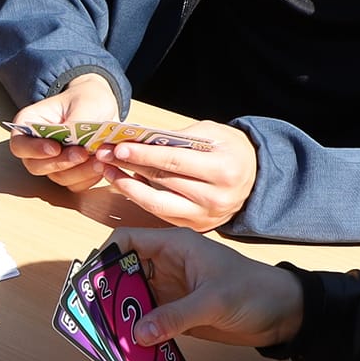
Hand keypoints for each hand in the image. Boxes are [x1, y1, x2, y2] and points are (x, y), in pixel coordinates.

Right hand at [8, 73, 121, 191]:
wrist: (102, 108)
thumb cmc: (87, 99)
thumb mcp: (84, 101)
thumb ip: (76, 121)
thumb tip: (73, 142)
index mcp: (30, 124)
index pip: (19, 144)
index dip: (34, 150)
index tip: (55, 147)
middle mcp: (36, 148)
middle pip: (36, 166)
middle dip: (61, 163)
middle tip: (82, 153)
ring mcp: (52, 163)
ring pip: (58, 177)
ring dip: (79, 172)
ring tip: (99, 159)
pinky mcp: (70, 174)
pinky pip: (75, 184)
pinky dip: (89, 177)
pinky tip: (103, 165)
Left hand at [96, 121, 257, 231]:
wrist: (255, 180)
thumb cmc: (231, 150)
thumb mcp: (213, 134)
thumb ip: (178, 137)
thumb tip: (139, 137)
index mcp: (222, 169)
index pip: (174, 162)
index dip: (143, 155)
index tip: (118, 147)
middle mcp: (214, 197)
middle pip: (162, 182)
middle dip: (128, 166)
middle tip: (104, 154)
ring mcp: (205, 216)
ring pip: (157, 204)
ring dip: (127, 187)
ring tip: (108, 171)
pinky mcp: (196, 226)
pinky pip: (161, 214)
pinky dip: (140, 198)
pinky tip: (125, 184)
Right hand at [109, 226, 303, 348]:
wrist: (284, 313)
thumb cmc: (254, 291)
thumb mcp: (214, 301)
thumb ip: (175, 316)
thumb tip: (137, 334)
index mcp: (174, 246)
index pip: (126, 240)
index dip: (104, 256)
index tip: (89, 282)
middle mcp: (166, 265)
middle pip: (123, 273)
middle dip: (106, 293)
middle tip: (91, 317)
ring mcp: (170, 290)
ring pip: (132, 299)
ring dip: (120, 317)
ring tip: (106, 336)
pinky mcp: (176, 313)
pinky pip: (148, 321)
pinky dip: (137, 332)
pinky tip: (130, 347)